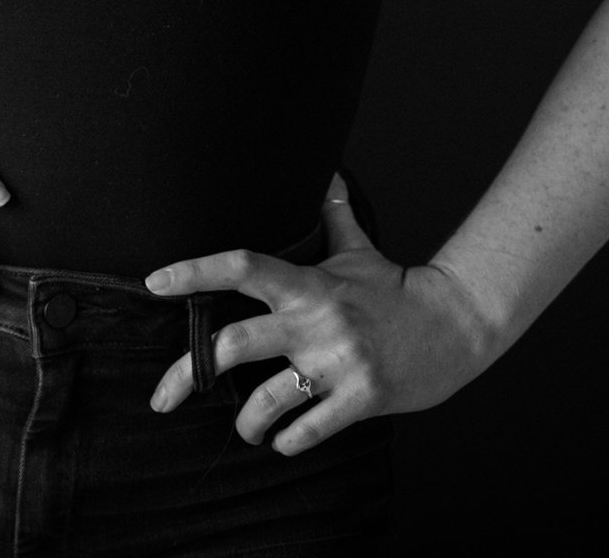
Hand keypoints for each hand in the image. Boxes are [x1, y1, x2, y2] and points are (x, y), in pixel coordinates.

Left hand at [144, 174, 493, 453]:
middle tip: (162, 398)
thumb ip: (333, 212)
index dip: (193, 273)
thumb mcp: (359, 248)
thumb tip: (327, 168)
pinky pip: (308, 429)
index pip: (240, 266)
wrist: (454, 325)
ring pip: (266, 399)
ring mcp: (337, 362)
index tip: (154, 283)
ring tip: (244, 430)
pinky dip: (288, 440)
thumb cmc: (396, 288)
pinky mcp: (360, 398)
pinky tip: (283, 440)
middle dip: (188, 374)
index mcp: (307, 283)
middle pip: (234, 344)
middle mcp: (315, 321)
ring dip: (245, 423)